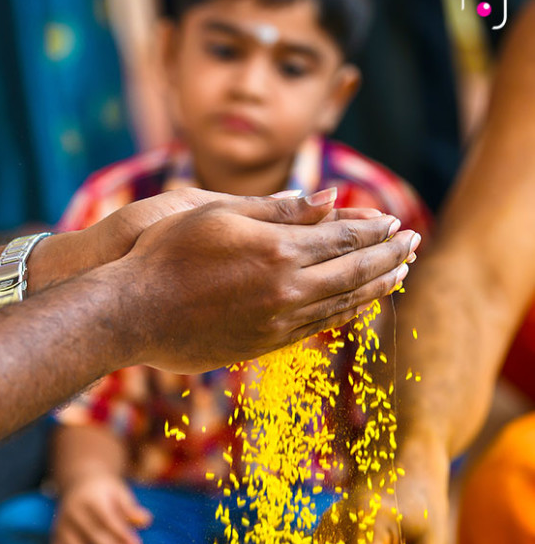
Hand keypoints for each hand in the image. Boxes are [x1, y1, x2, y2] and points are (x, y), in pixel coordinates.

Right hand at [51, 475, 151, 543]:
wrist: (77, 485)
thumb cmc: (106, 493)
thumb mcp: (120, 493)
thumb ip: (131, 508)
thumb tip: (145, 521)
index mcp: (90, 499)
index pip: (107, 519)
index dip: (122, 534)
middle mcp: (72, 514)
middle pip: (93, 537)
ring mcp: (61, 528)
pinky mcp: (56, 540)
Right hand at [108, 189, 419, 371]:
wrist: (130, 313)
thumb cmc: (164, 253)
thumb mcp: (216, 212)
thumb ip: (277, 208)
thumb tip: (328, 197)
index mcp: (278, 251)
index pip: (341, 236)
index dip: (372, 228)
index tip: (394, 221)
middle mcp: (286, 290)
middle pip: (354, 272)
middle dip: (387, 256)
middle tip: (412, 246)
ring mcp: (276, 323)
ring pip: (341, 305)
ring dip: (374, 288)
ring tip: (396, 276)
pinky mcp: (262, 346)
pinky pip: (316, 328)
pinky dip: (343, 314)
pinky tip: (355, 306)